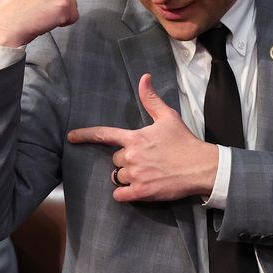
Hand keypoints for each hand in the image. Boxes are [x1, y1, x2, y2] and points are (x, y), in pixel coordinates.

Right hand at [0, 0, 78, 47]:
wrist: (4, 24)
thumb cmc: (11, 6)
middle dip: (57, 1)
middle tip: (38, 8)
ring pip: (71, 4)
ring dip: (60, 12)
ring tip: (40, 14)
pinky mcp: (65, 5)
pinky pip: (73, 17)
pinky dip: (64, 23)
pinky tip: (45, 21)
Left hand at [68, 74, 219, 201]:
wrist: (201, 167)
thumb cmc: (184, 142)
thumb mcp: (168, 117)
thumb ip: (151, 99)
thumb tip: (144, 77)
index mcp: (135, 138)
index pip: (104, 134)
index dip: (85, 135)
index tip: (71, 137)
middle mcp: (131, 156)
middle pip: (115, 160)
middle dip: (127, 161)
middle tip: (147, 160)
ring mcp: (135, 175)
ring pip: (118, 177)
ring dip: (128, 177)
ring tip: (147, 174)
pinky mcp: (141, 192)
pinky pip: (120, 194)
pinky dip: (125, 193)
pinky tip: (137, 189)